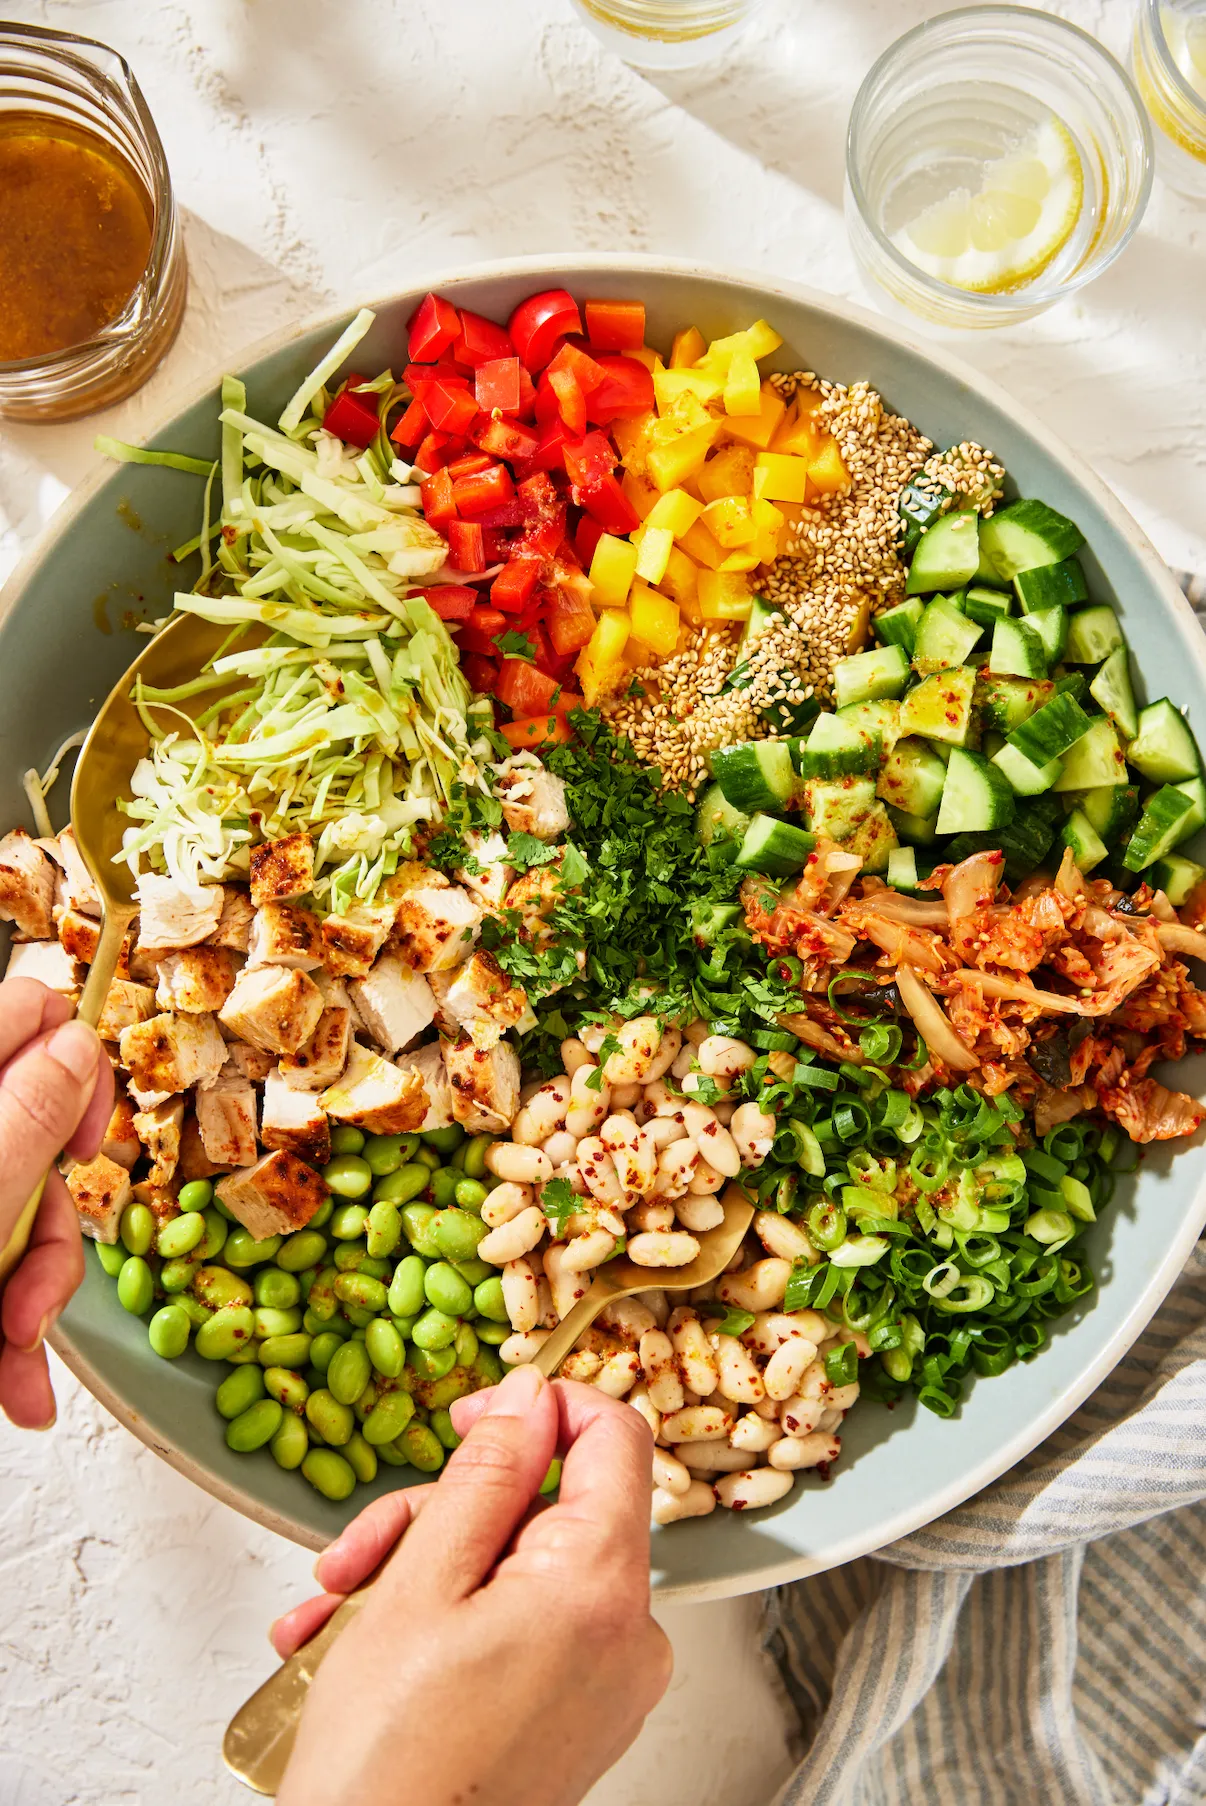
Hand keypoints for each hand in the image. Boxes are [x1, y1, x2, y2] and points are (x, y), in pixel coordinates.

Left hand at [0, 977, 111, 1429]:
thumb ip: (31, 1113)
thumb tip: (76, 1045)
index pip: (28, 1015)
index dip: (76, 1073)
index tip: (80, 1148)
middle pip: (30, 1134)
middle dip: (48, 1227)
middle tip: (35, 1292)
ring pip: (11, 1207)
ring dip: (29, 1290)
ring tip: (13, 1360)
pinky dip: (1, 1320)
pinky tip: (5, 1373)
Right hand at [271, 1368, 670, 1805]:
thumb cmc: (391, 1767)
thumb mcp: (422, 1583)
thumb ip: (485, 1475)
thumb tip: (528, 1399)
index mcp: (603, 1586)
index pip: (616, 1437)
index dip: (542, 1405)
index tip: (476, 1411)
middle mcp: (626, 1634)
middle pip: (546, 1507)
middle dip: (441, 1515)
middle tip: (360, 1554)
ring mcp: (606, 1681)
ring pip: (518, 1567)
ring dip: (420, 1572)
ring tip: (335, 1614)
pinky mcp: (576, 1714)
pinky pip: (521, 1625)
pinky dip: (446, 1620)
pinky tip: (361, 1644)